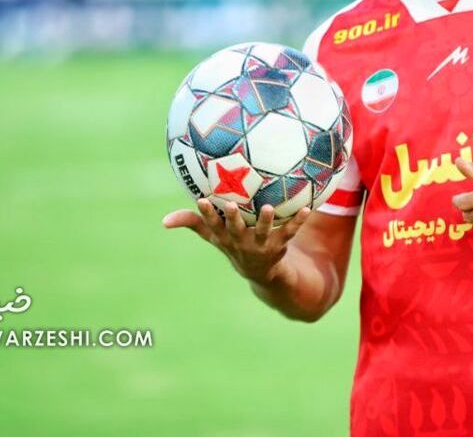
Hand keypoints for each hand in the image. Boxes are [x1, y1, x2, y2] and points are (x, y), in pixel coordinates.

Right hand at [162, 199, 311, 284]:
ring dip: (266, 221)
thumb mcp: (213, 236)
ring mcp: (261, 245)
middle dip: (233, 218)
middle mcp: (241, 242)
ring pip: (263, 232)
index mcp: (224, 238)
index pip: (212, 225)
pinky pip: (290, 232)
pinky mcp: (279, 245)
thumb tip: (164, 221)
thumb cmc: (233, 244)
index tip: (201, 199)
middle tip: (230, 203)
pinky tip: (307, 208)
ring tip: (269, 207)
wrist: (261, 273)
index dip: (207, 214)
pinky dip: (298, 221)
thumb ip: (192, 223)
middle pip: (236, 230)